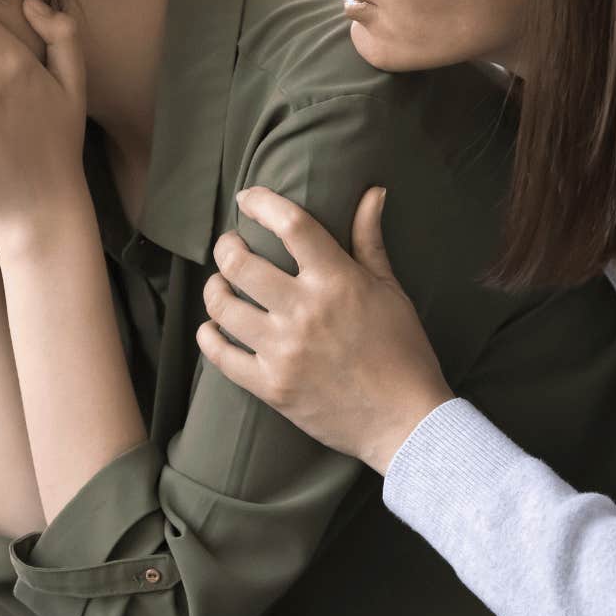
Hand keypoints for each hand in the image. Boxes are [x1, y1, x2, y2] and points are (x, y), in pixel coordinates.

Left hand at [195, 185, 455, 475]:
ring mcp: (283, 351)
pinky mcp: (271, 386)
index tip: (248, 198)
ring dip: (214, 289)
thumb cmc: (404, 352)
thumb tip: (372, 192)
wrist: (406, 423)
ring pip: (223, 307)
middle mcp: (304, 311)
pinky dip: (209, 337)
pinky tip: (212, 328)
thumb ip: (370, 241)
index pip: (291, 225)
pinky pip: (221, 355)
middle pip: (240, 264)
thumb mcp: (392, 291)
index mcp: (337, 281)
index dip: (262, 203)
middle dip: (227, 247)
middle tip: (230, 246)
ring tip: (220, 285)